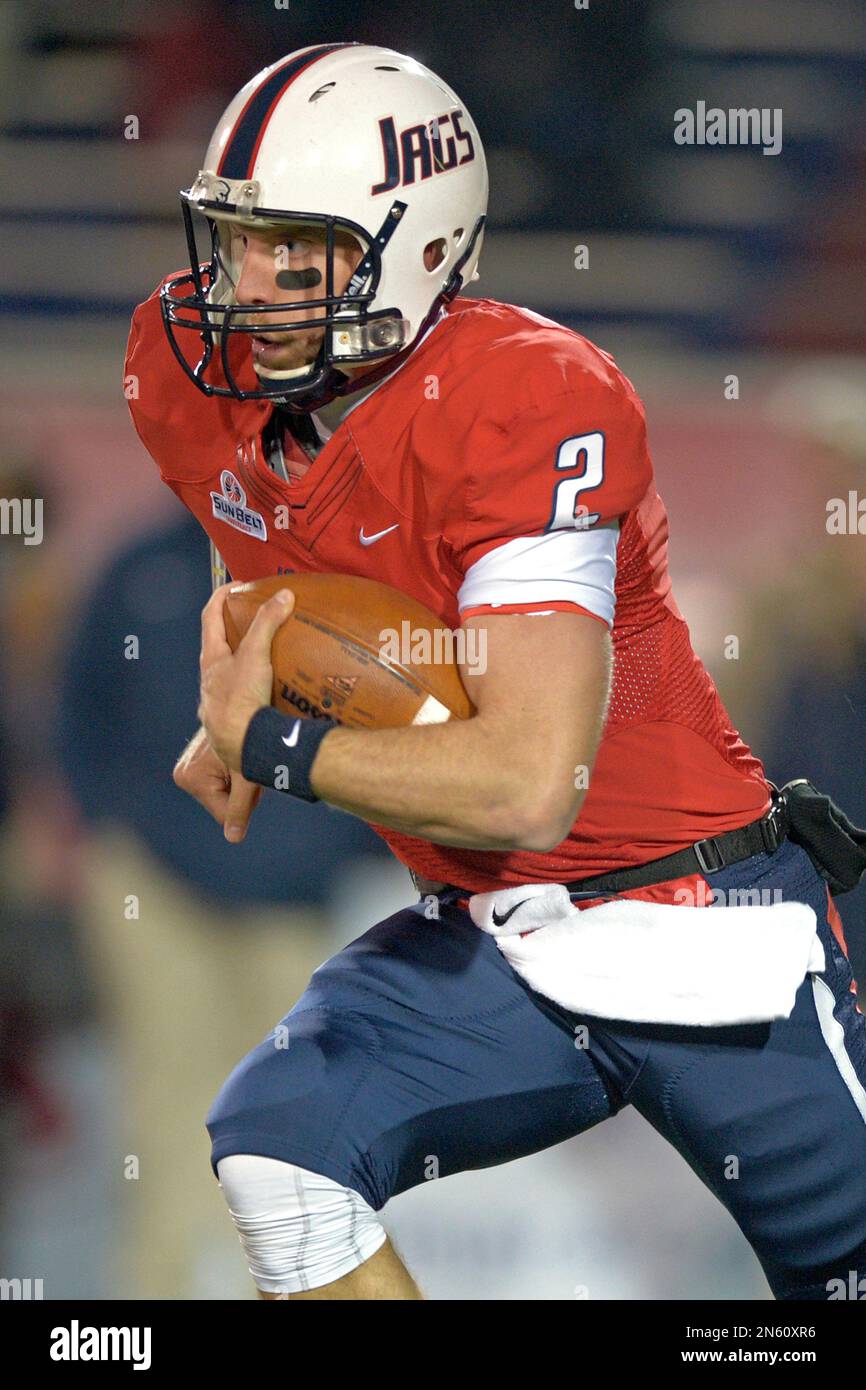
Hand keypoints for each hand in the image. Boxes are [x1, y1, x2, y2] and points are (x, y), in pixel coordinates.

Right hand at [173, 725, 262, 841]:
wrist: (239, 706)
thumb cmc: (248, 737)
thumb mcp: (248, 776)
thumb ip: (240, 808)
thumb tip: (233, 839)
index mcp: (191, 778)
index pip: (224, 814)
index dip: (245, 802)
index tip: (250, 779)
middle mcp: (183, 774)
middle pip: (221, 804)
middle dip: (240, 793)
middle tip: (248, 769)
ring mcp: (187, 769)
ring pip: (222, 795)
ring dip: (238, 785)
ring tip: (243, 762)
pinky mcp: (194, 765)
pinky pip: (219, 784)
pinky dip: (233, 777)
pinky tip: (236, 761)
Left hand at [197, 583, 295, 772]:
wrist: (241, 744)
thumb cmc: (240, 698)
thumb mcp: (255, 654)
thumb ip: (267, 623)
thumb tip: (283, 595)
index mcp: (211, 660)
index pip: (210, 619)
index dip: (220, 598)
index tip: (233, 587)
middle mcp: (209, 682)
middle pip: (216, 650)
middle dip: (232, 635)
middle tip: (251, 625)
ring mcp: (217, 704)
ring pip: (226, 679)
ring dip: (240, 668)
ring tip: (264, 664)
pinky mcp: (229, 725)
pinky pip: (238, 703)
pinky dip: (250, 695)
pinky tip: (266, 699)